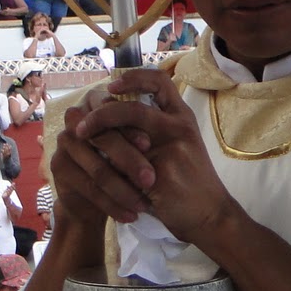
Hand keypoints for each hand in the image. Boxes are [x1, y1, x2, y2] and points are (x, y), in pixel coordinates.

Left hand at [66, 69, 236, 242]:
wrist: (210, 213)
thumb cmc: (189, 178)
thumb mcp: (177, 144)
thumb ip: (151, 130)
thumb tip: (107, 116)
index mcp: (182, 116)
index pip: (160, 81)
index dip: (133, 77)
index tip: (111, 87)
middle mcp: (179, 127)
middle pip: (133, 109)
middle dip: (100, 116)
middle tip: (80, 128)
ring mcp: (172, 151)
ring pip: (124, 140)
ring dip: (100, 144)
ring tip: (83, 149)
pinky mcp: (163, 177)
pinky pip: (124, 171)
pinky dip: (108, 174)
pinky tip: (97, 180)